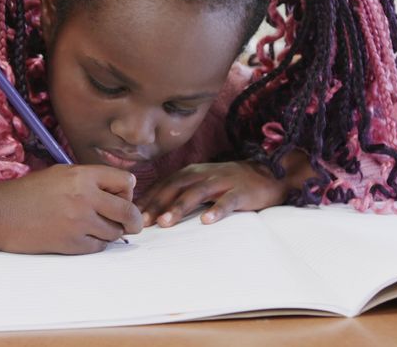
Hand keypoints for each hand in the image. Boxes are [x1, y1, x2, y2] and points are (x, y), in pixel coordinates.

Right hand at [0, 165, 142, 254]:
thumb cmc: (28, 192)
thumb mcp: (61, 173)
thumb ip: (90, 179)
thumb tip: (121, 189)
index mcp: (82, 176)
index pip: (126, 182)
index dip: (128, 191)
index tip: (122, 197)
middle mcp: (84, 198)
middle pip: (128, 211)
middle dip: (134, 219)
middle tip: (132, 223)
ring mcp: (78, 223)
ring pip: (115, 232)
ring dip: (113, 231)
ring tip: (98, 226)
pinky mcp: (71, 244)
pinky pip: (99, 246)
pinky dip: (97, 243)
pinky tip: (84, 236)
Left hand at [135, 161, 290, 227]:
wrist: (267, 174)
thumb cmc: (228, 184)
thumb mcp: (201, 183)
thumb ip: (180, 193)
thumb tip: (152, 211)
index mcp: (191, 173)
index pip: (164, 184)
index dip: (147, 198)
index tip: (130, 214)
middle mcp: (203, 174)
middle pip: (175, 187)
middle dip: (157, 204)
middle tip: (142, 222)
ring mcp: (222, 182)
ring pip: (197, 193)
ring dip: (180, 207)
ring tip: (166, 222)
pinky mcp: (241, 192)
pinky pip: (227, 201)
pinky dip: (217, 210)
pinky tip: (207, 221)